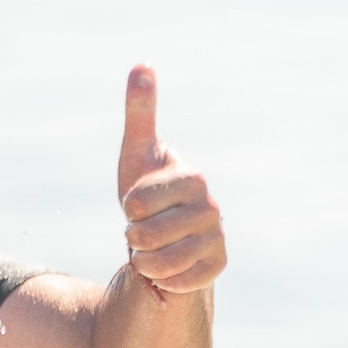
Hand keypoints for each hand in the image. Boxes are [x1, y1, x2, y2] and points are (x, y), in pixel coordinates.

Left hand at [116, 65, 226, 296]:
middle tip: (143, 229)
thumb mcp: (137, 153)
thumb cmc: (148, 190)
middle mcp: (211, 208)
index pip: (138, 203)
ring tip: (150, 250)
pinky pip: (179, 283)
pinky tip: (167, 268)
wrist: (165, 234)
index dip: (129, 208)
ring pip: (162, 263)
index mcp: (192, 178)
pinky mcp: (218, 266)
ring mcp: (217, 238)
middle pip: (147, 236)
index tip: (138, 204)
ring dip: (144, 261)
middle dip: (133, 237)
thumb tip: (142, 64)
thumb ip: (140, 111)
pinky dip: (164, 280)